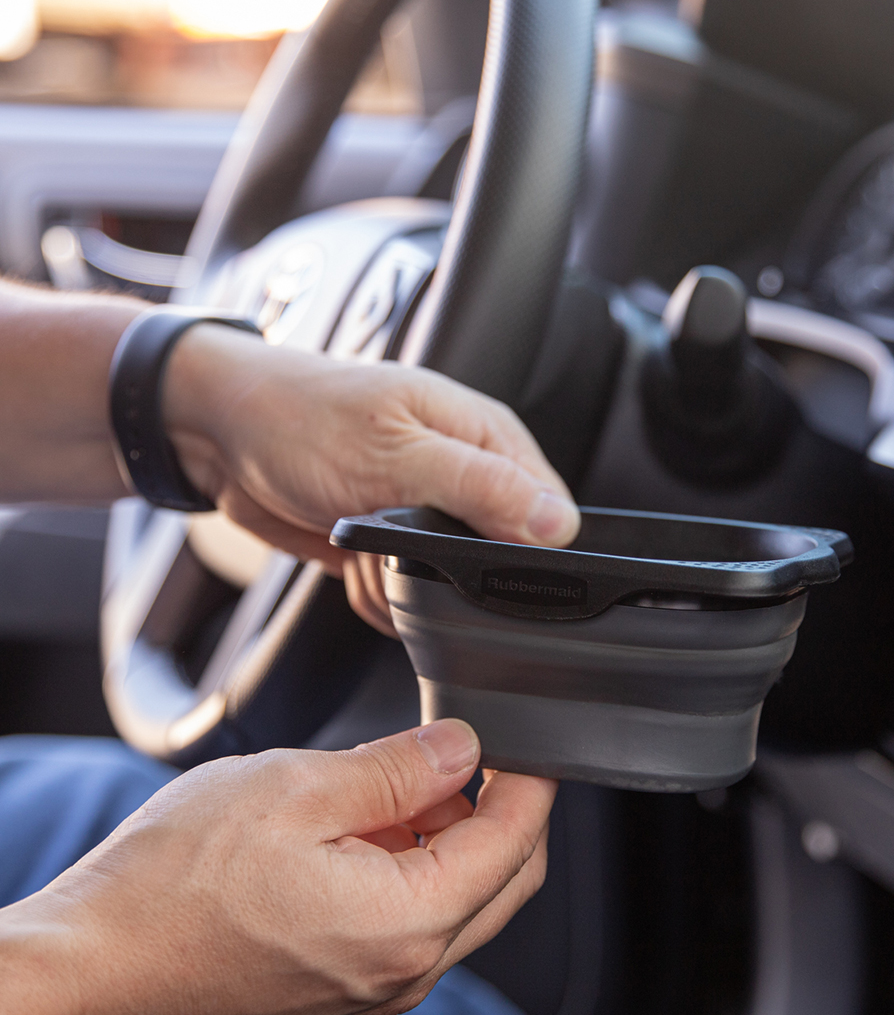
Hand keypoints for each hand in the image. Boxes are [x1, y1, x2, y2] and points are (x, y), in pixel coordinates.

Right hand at [0, 720, 555, 1014]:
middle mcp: (407, 968)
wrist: (98, 960)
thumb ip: (399, 768)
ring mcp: (378, 982)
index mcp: (410, 921)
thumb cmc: (178, 880)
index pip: (515, 843)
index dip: (532, 782)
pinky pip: (417, 919)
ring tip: (405, 780)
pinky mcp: (348, 980)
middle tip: (474, 751)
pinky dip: (419, 865)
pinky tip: (374, 822)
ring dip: (457, 836)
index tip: (528, 741)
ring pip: (464, 899)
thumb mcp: (299, 787)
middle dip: (506, 810)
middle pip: (506, 880)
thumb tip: (463, 748)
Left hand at [161, 324, 580, 633]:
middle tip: (405, 551)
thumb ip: (482, 487)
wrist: (215, 433)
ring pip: (454, 589)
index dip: (526, 549)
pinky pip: (410, 596)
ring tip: (369, 550)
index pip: (549, 512)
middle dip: (454, 576)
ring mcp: (428, 513)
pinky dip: (380, 596)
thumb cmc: (297, 418)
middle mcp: (465, 473)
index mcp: (485, 435)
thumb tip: (556, 523)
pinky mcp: (392, 545)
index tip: (476, 558)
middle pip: (503, 559)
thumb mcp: (396, 452)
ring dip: (406, 587)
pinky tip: (356, 569)